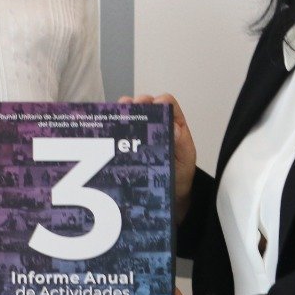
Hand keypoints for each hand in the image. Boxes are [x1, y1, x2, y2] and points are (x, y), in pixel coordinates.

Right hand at [122, 93, 196, 219]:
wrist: (169, 193)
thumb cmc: (179, 173)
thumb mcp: (185, 159)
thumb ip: (182, 145)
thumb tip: (176, 129)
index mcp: (173, 124)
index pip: (168, 104)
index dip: (161, 101)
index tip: (155, 105)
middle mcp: (156, 124)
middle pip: (147, 105)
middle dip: (139, 102)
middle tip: (134, 106)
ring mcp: (141, 133)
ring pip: (132, 114)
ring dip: (125, 111)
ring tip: (119, 112)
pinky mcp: (128, 143)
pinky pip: (120, 130)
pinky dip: (114, 125)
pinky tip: (109, 125)